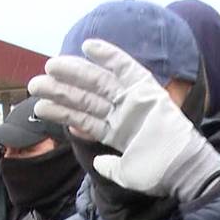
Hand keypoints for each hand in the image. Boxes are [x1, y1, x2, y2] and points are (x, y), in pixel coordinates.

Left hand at [29, 39, 219, 201]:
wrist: (183, 170)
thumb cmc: (158, 174)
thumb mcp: (125, 173)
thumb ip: (110, 166)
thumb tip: (98, 161)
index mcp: (117, 132)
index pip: (84, 118)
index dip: (63, 109)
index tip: (42, 102)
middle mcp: (123, 114)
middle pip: (86, 97)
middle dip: (61, 89)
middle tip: (36, 82)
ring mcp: (134, 101)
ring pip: (98, 84)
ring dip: (74, 74)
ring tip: (49, 67)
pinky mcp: (147, 90)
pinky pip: (126, 69)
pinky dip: (109, 56)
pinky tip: (89, 45)